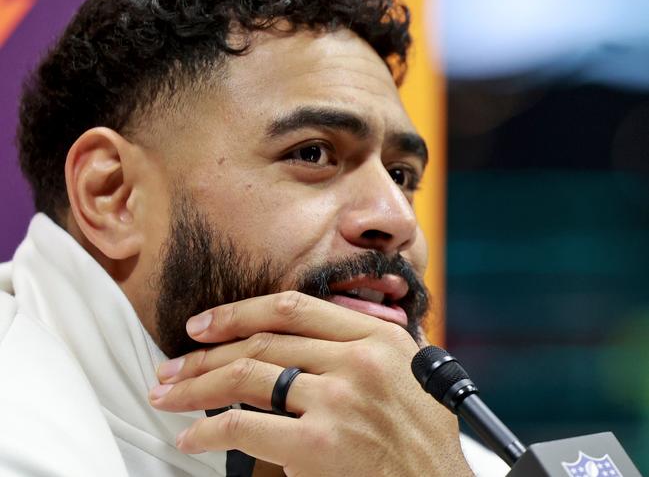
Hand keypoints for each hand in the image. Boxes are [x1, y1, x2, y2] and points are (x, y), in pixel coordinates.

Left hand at [149, 291, 472, 476]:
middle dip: (207, 352)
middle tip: (173, 363)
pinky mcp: (321, 443)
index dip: (239, 311)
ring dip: (198, 384)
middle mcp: (355, 359)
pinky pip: (248, 426)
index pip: (293, 307)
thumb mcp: (414, 368)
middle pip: (262, 341)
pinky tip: (192, 435)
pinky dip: (211, 429)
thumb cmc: (425, 433)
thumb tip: (329, 323)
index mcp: (375, 336)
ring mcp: (337, 399)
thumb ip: (373, 339)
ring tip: (169, 393)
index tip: (206, 322)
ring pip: (247, 376)